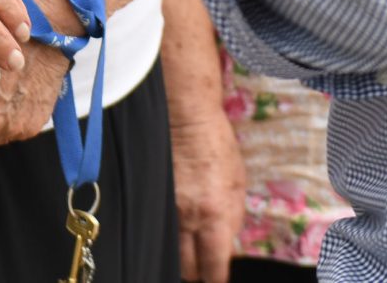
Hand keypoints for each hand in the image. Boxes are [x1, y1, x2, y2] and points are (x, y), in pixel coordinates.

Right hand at [171, 108, 245, 277]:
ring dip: (178, 255)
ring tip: (187, 248)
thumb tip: (226, 245)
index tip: (217, 280)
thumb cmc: (217, 147)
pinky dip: (164, 234)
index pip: (213, 267)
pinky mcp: (149, 199)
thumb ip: (233, 219)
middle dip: (196, 271)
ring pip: (168, 251)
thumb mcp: (237, 185)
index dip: (215, 279)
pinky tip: (170, 229)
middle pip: (185, 268)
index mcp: (215, 216)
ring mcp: (164, 209)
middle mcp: (186, 218)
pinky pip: (155, 228)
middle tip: (202, 264)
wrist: (184, 118)